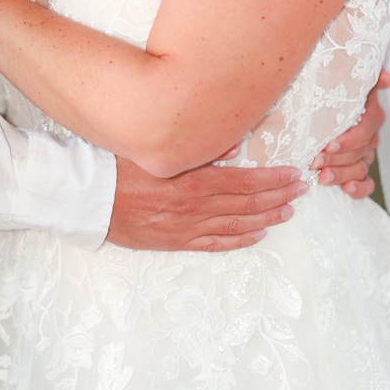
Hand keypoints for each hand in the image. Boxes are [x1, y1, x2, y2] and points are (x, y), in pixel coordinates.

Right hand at [107, 156, 306, 251]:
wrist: (87, 201)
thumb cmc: (117, 166)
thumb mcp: (153, 148)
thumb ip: (194, 148)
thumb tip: (231, 145)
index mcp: (189, 181)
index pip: (243, 182)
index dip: (272, 180)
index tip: (293, 173)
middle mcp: (192, 207)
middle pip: (246, 204)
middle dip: (277, 196)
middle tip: (301, 189)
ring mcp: (185, 228)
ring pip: (235, 225)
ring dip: (265, 218)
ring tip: (288, 211)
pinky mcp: (175, 241)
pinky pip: (214, 244)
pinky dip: (239, 240)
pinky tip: (257, 235)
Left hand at [310, 67, 389, 195]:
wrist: (321, 106)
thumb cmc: (334, 92)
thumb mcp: (345, 80)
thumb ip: (369, 78)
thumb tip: (388, 78)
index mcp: (369, 116)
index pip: (364, 132)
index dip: (348, 141)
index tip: (329, 145)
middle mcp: (369, 137)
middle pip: (358, 153)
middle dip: (336, 159)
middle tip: (315, 161)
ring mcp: (365, 155)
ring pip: (360, 169)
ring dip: (342, 175)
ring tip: (323, 177)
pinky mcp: (360, 170)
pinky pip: (366, 183)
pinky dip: (359, 188)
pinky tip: (347, 190)